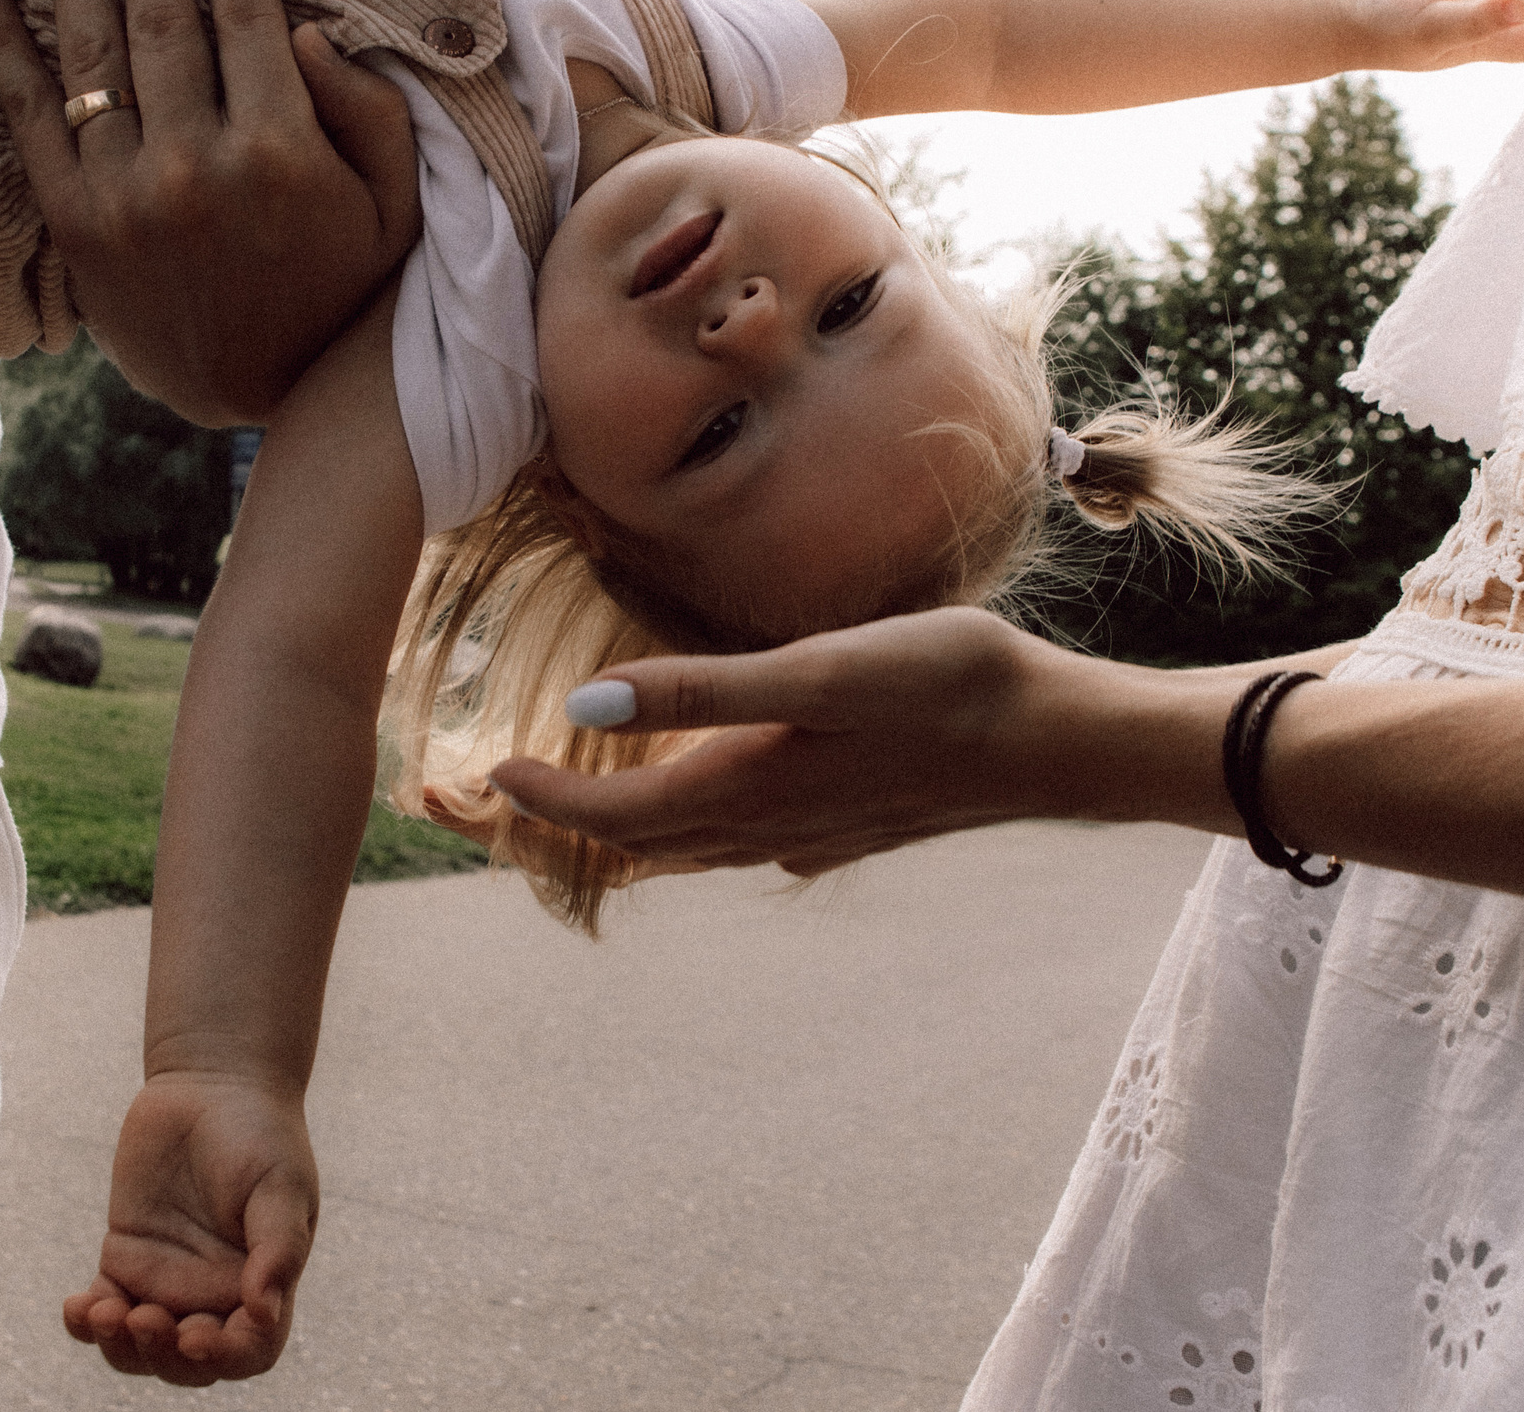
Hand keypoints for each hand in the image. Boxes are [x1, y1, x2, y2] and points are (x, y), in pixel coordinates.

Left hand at [0, 0, 420, 426]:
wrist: (272, 393)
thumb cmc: (345, 288)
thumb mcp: (396, 205)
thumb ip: (370, 111)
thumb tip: (304, 28)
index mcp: (280, 150)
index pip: (247, 16)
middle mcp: (198, 164)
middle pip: (163, 20)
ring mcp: (127, 195)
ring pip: (94, 54)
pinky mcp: (76, 225)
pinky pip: (30, 117)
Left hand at [65, 1069, 317, 1383]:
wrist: (213, 1084)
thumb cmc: (262, 1132)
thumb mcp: (283, 1184)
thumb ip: (278, 1249)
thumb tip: (264, 1312)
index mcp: (262, 1284)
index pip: (249, 1350)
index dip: (224, 1358)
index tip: (195, 1336)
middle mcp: (214, 1293)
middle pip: (187, 1362)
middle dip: (163, 1356)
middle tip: (146, 1317)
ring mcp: (166, 1280)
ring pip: (139, 1346)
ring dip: (120, 1347)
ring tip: (105, 1312)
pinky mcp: (125, 1258)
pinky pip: (102, 1308)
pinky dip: (86, 1321)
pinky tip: (77, 1307)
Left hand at [491, 606, 1162, 876]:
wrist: (1057, 741)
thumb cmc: (946, 686)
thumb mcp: (819, 671)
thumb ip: (703, 689)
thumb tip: (584, 704)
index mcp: (746, 789)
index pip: (610, 815)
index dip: (537, 801)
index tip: (475, 776)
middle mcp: (763, 827)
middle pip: (627, 845)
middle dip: (544, 830)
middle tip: (467, 811)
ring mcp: (803, 834)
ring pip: (677, 851)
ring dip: (604, 833)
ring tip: (548, 807)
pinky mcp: (838, 825)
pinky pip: (726, 842)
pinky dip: (673, 828)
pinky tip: (681, 801)